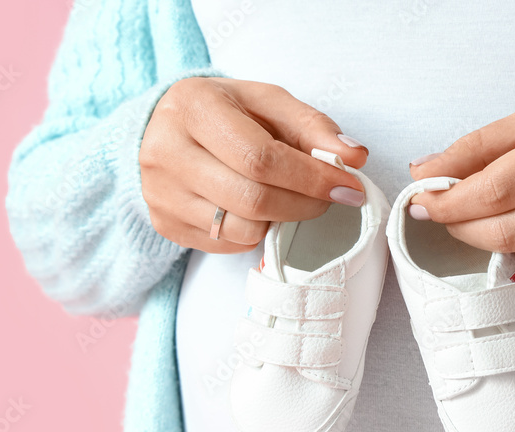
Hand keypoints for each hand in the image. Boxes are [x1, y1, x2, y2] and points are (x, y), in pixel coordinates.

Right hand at [140, 77, 368, 252]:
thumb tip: (354, 157)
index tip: (348, 187)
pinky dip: (255, 232)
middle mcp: (166, 152)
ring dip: (280, 220)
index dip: (312, 178)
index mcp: (193, 108)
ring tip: (288, 198)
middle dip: (304, 204)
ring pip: (242, 229)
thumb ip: (312, 126)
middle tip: (328, 198)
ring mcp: (160, 194)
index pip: (261, 158)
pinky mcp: (165, 224)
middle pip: (253, 199)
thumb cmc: (225, 112)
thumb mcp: (267, 103)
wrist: (165, 129)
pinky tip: (257, 208)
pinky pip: (228, 245)